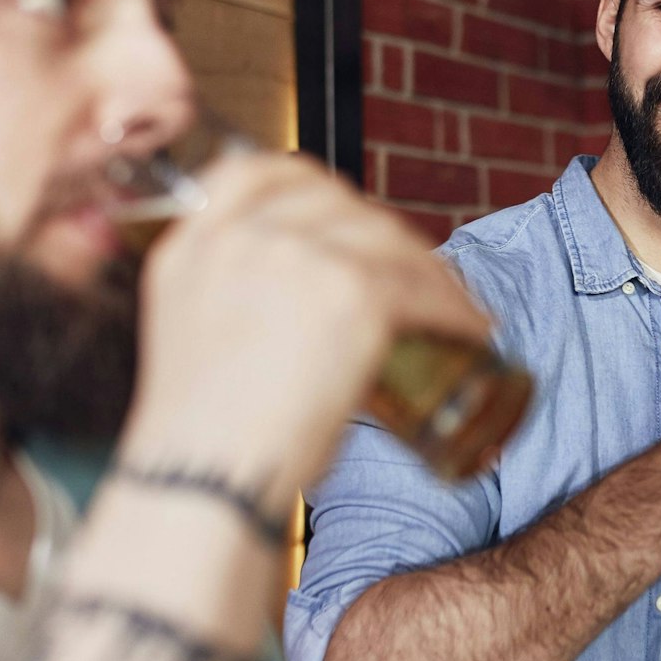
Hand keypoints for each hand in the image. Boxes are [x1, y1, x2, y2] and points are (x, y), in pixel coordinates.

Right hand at [117, 153, 492, 506]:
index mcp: (192, 246)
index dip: (310, 188)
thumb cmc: (202, 449)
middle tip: (414, 276)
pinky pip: (421, 287)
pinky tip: (469, 331)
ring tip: (452, 309)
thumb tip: (291, 327)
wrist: (203, 486)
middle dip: (384, 235)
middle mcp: (240, 235)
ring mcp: (297, 256)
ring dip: (429, 272)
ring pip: (387, 240)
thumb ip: (233, 314)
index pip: (254, 174)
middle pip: (335, 203)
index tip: (344, 216)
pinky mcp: (351, 291)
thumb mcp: (197, 349)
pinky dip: (453, 309)